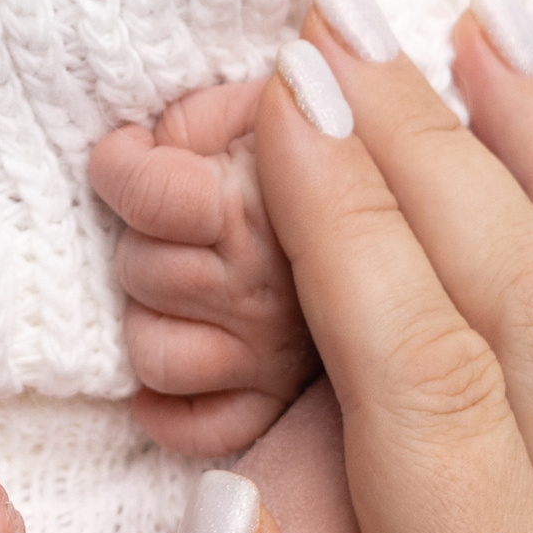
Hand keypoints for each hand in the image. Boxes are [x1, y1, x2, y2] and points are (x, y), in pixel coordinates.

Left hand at [88, 78, 318, 454]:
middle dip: (145, 241)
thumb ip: (196, 121)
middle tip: (182, 223)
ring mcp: (269, 357)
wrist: (407, 215)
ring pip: (156, 353)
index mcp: (269, 205)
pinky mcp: (270, 406)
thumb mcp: (257, 105)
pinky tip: (184, 361)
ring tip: (186, 289)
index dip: (124, 170)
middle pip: (146, 273)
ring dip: (155, 319)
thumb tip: (139, 145)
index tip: (130, 156)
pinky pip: (198, 427)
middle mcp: (267, 290)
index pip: (153, 196)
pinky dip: (171, 407)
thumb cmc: (314, 149)